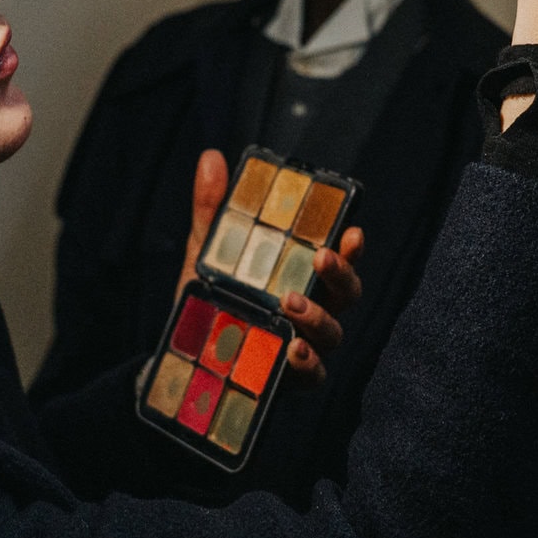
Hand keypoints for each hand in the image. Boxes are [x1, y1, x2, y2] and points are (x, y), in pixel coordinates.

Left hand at [180, 150, 363, 387]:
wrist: (184, 354)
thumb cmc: (211, 299)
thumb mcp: (208, 251)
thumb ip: (214, 209)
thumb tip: (211, 158)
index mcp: (302, 277)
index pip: (337, 260)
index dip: (352, 247)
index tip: (353, 231)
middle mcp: (312, 310)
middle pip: (347, 293)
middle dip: (342, 273)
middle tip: (322, 256)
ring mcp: (305, 346)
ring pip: (334, 333)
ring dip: (318, 317)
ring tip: (291, 302)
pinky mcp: (290, 379)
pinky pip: (313, 376)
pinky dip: (309, 365)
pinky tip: (295, 352)